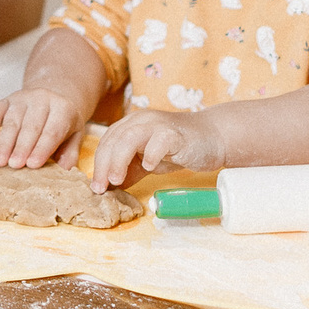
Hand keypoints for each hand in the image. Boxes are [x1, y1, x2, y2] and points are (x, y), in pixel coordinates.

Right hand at [0, 84, 84, 169]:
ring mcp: (22, 97)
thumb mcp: (75, 135)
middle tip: (14, 165)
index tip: (32, 165)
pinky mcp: (6, 99)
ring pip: (12, 120)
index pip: (52, 131)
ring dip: (5, 143)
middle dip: (21, 147)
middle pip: (30, 126)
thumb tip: (64, 170)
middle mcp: (42, 99)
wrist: (54, 96)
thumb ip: (70, 153)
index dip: (42, 148)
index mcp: (63, 108)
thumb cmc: (63, 123)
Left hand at [92, 108, 225, 192]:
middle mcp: (142, 121)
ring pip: (130, 137)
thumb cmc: (179, 149)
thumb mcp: (148, 161)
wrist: (213, 138)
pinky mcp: (175, 134)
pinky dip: (151, 155)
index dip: (98, 164)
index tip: (96, 187)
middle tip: (101, 188)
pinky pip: (158, 141)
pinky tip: (149, 168)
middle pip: (114, 139)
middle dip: (103, 165)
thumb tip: (109, 188)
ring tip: (117, 180)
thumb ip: (130, 170)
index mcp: (132, 125)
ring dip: (119, 160)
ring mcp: (158, 125)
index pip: (107, 142)